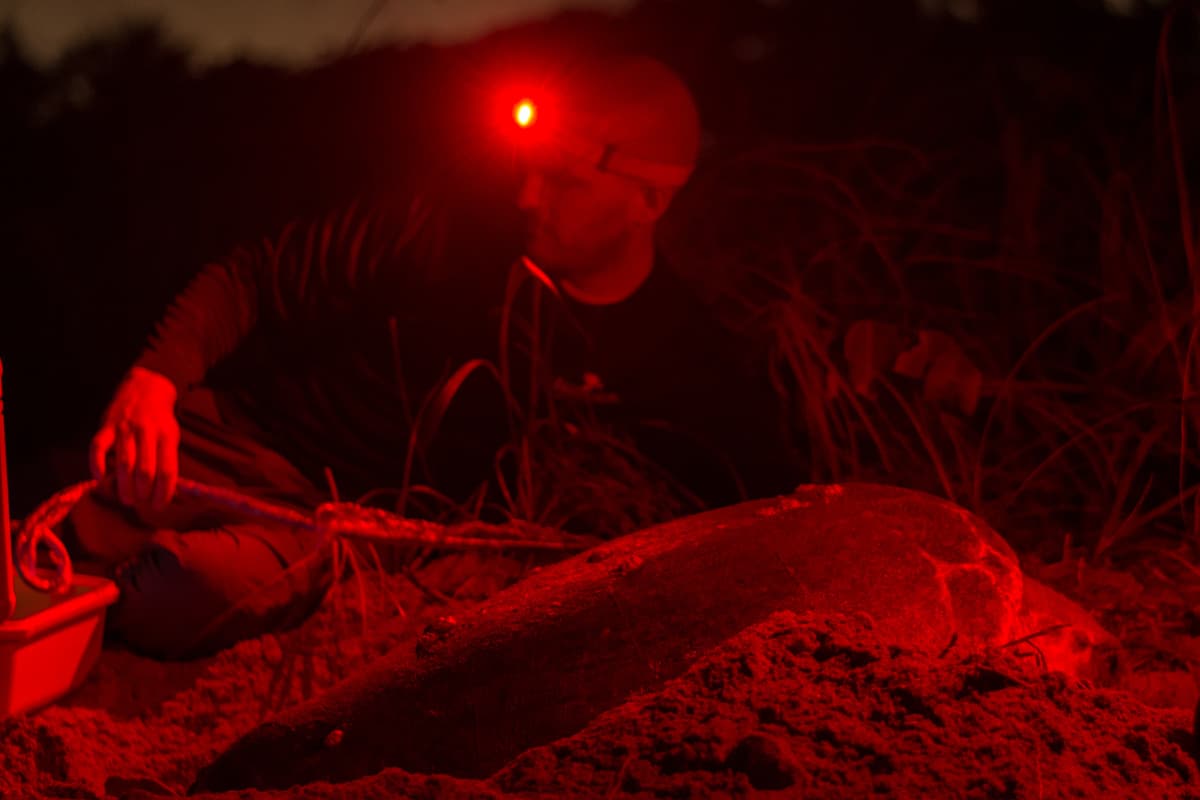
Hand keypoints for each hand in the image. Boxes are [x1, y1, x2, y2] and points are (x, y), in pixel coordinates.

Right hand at [90, 367, 180, 509]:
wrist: (145, 388)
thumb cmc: (159, 420)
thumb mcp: (171, 436)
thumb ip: (167, 459)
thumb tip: (166, 491)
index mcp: (167, 437)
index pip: (167, 471)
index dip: (163, 492)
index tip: (158, 506)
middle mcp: (147, 432)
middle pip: (145, 471)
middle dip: (142, 493)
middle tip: (139, 502)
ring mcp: (125, 428)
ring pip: (124, 463)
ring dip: (123, 486)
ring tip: (125, 499)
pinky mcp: (106, 425)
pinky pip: (98, 447)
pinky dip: (97, 464)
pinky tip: (99, 478)